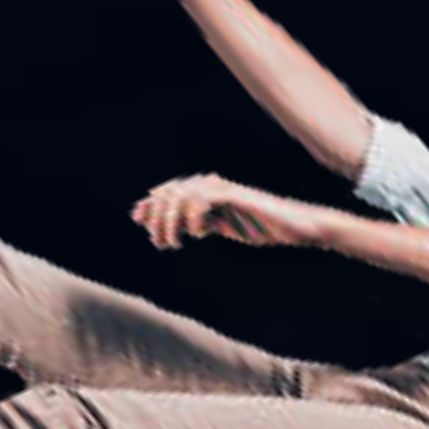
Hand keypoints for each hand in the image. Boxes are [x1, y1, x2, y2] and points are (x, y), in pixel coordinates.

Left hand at [133, 174, 326, 252]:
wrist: (290, 225)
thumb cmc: (257, 225)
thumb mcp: (220, 224)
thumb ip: (196, 222)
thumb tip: (167, 228)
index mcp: (205, 188)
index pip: (169, 190)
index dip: (151, 203)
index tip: (138, 219)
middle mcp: (211, 184)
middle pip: (171, 192)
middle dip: (157, 216)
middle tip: (159, 242)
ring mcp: (223, 188)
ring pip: (182, 197)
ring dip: (172, 221)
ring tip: (172, 244)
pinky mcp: (234, 196)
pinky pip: (203, 202)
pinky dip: (194, 219)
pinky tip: (196, 235)